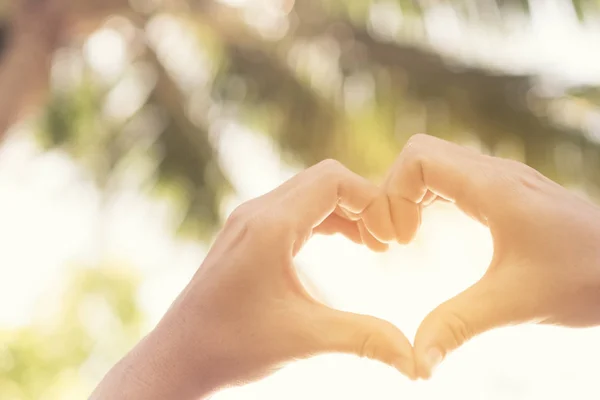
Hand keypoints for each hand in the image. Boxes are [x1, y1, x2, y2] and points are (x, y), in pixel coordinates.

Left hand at [91, 160, 414, 399]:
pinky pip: (296, 208)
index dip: (373, 200)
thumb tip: (417, 361)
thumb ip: (366, 340)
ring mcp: (249, 220)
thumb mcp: (305, 338)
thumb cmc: (232, 346)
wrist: (179, 356)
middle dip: (363, 203)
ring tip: (374, 245)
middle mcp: (257, 212)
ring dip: (345, 210)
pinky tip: (346, 243)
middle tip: (388, 241)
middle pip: (325, 178)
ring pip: (310, 192)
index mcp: (270, 226)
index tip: (394, 237)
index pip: (334, 180)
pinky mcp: (247, 232)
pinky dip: (326, 219)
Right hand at [383, 134, 599, 377]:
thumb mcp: (516, 303)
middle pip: (418, 154)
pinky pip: (448, 177)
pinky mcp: (502, 191)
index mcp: (493, 188)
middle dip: (394, 193)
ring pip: (432, 163)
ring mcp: (499, 178)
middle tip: (397, 240)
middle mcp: (494, 173)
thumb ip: (458, 326)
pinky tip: (428, 231)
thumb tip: (416, 363)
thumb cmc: (586, 277)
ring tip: (406, 237)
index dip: (393, 194)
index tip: (400, 240)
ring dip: (408, 195)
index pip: (418, 158)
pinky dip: (425, 198)